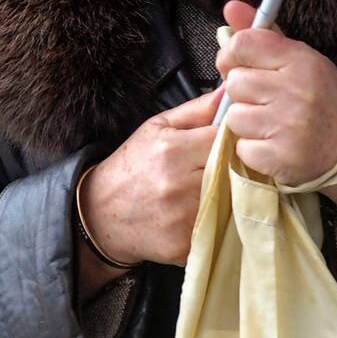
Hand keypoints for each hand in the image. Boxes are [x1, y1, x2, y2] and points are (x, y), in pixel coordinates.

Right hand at [79, 87, 223, 273]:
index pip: (225, 139)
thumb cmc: (133, 166)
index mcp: (173, 150)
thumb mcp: (157, 127)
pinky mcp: (185, 245)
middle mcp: (179, 185)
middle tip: (226, 167)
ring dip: (229, 195)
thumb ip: (196, 110)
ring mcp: (183, 218)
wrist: (102, 214)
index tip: (231, 143)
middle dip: (234, 168)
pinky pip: (218, 229)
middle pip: (232, 172)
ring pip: (229, 202)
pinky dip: (217, 221)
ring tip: (215, 190)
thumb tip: (229, 92)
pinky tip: (205, 214)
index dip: (232, 140)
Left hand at [216, 0, 336, 213]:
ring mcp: (288, 127)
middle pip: (234, 82)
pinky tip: (273, 143)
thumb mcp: (298, 57)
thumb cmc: (320, 96)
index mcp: (299, 60)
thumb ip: (261, 34)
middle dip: (243, 91)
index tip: (239, 63)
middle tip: (263, 98)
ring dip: (245, 122)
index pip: (243, 44)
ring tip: (270, 121)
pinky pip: (242, 148)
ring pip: (234, 117)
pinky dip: (252, 148)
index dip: (232, 54)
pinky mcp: (281, 158)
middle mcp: (294, 91)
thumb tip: (230, 7)